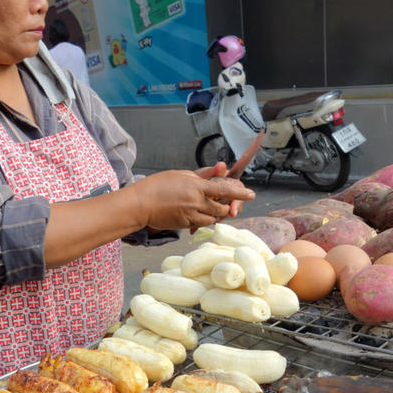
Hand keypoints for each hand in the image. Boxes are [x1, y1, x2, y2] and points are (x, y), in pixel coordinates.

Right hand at [132, 168, 254, 231]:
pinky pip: (200, 224)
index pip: (224, 190)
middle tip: (227, 203)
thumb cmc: (158, 186)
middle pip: (221, 209)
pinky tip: (197, 213)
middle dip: (227, 207)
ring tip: (210, 207)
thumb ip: (204, 173)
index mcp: (196, 187)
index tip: (251, 194)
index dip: (240, 193)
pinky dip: (203, 219)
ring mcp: (190, 215)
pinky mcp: (184, 225)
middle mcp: (195, 203)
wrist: (140, 204)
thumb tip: (222, 167)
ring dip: (216, 215)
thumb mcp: (182, 174)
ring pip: (213, 219)